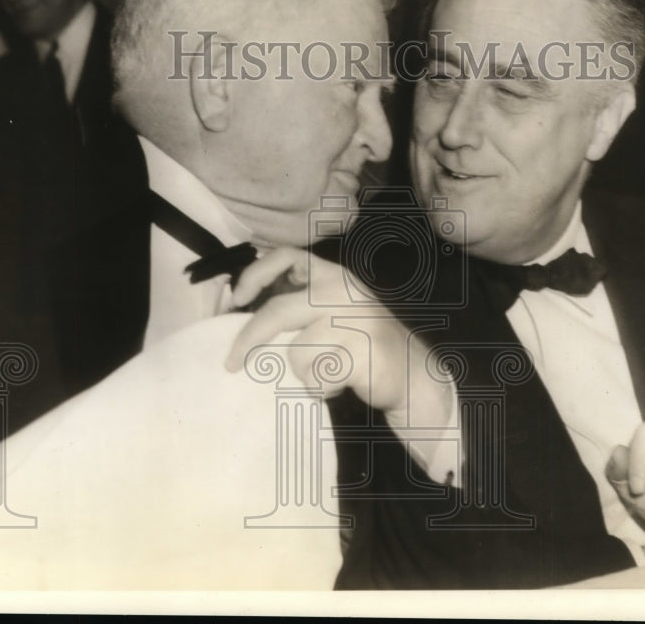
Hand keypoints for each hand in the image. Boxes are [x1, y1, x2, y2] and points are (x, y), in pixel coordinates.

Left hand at [224, 248, 452, 424]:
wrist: (413, 374)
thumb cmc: (363, 343)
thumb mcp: (335, 309)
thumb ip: (300, 300)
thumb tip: (244, 303)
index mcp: (334, 275)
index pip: (286, 256)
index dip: (255, 274)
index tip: (236, 300)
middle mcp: (343, 292)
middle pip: (278, 312)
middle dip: (248, 339)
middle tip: (232, 363)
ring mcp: (355, 322)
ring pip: (296, 354)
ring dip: (303, 374)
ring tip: (326, 373)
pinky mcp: (362, 354)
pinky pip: (317, 378)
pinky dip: (321, 388)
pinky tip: (340, 383)